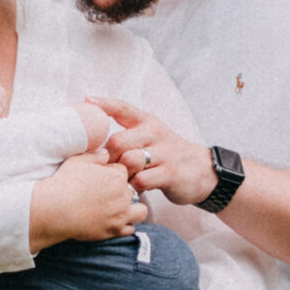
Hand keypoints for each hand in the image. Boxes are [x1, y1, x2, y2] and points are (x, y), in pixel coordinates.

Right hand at [28, 152, 142, 249]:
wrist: (54, 210)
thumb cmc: (64, 183)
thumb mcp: (78, 161)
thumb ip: (95, 155)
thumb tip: (106, 154)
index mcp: (117, 176)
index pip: (123, 172)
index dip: (112, 174)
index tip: (101, 179)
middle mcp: (123, 195)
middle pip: (132, 190)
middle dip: (123, 191)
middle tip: (105, 194)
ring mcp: (120, 215)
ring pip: (140, 212)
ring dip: (132, 209)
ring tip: (118, 209)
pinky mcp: (113, 230)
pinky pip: (130, 229)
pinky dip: (124, 225)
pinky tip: (111, 221)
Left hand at [86, 99, 214, 209]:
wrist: (202, 171)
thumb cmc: (166, 154)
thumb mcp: (150, 137)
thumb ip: (127, 136)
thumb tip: (94, 144)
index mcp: (147, 122)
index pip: (123, 108)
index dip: (104, 104)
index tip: (87, 101)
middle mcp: (155, 133)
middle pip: (118, 141)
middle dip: (109, 157)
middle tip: (109, 168)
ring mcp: (164, 153)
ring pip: (130, 160)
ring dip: (121, 174)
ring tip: (124, 179)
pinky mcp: (170, 173)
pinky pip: (142, 180)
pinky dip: (134, 187)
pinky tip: (137, 188)